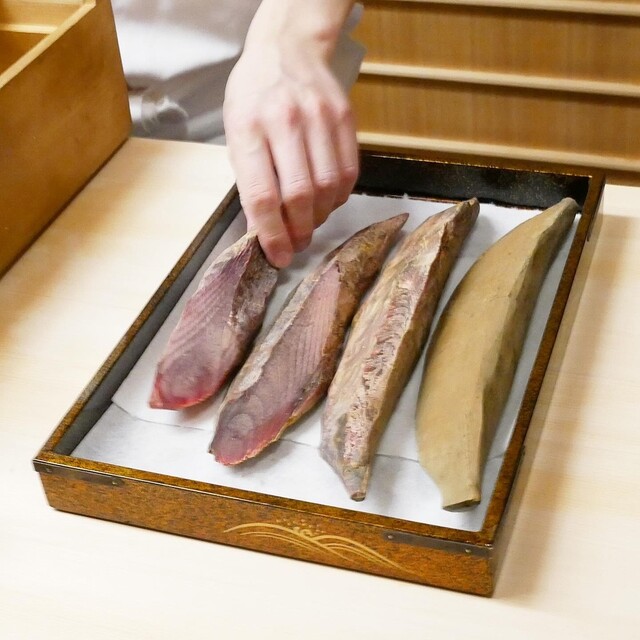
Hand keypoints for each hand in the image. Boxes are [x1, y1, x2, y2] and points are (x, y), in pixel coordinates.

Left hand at [223, 1, 358, 268]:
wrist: (288, 49)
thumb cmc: (253, 96)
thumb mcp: (236, 135)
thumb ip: (250, 182)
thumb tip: (265, 230)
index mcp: (249, 127)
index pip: (263, 195)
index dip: (272, 234)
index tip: (278, 256)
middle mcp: (286, 121)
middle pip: (301, 195)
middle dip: (300, 231)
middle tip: (296, 244)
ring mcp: (320, 117)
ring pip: (329, 188)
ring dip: (321, 217)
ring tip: (310, 222)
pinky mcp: (345, 118)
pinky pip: (348, 172)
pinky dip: (338, 196)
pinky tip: (326, 200)